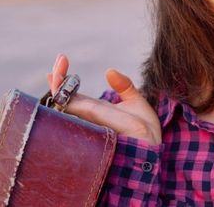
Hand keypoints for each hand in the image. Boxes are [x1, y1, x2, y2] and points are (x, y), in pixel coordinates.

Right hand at [46, 53, 161, 144]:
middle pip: (65, 100)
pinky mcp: (102, 137)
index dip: (63, 78)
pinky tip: (64, 98)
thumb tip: (108, 71)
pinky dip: (71, 109)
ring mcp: (94, 128)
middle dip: (59, 80)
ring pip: (70, 109)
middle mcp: (90, 120)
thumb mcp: (137, 104)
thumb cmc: (145, 132)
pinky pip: (83, 123)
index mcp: (96, 110)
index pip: (72, 93)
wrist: (156, 155)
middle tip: (59, 61)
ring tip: (56, 74)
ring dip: (62, 91)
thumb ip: (124, 87)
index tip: (62, 59)